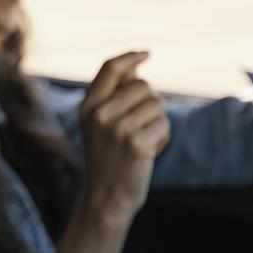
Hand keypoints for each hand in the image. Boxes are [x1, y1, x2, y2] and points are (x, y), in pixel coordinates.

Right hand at [78, 51, 169, 223]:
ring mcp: (116, 129)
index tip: (146, 53)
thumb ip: (114, 97)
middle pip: (142, 86)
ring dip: (158, 122)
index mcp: (88, 106)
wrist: (106, 198)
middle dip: (150, 104)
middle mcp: (99, 114)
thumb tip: (135, 69)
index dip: (130, 57)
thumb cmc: (109, 159)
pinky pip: (163, 124)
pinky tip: (149, 153)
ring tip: (143, 142)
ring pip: (156, 104)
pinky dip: (163, 137)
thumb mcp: (101, 125)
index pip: (110, 68)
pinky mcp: (135, 143)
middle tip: (139, 129)